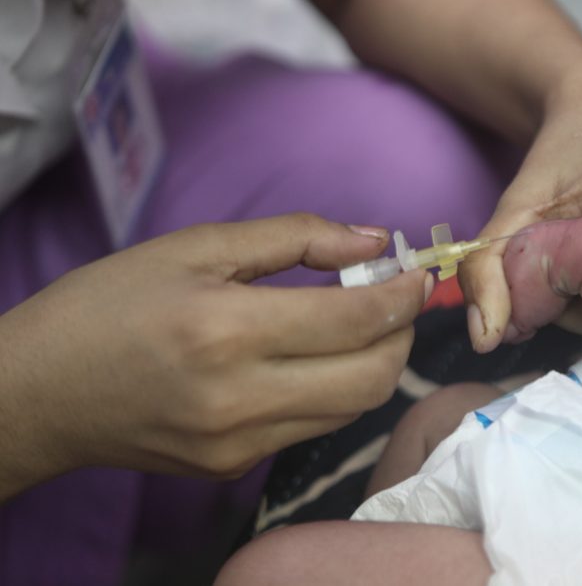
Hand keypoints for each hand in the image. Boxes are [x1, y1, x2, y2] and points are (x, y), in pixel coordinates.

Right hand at [0, 214, 429, 500]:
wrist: (38, 394)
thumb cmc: (109, 305)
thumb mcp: (195, 247)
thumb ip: (294, 237)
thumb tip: (373, 240)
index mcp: (227, 330)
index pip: (354, 322)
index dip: (403, 296)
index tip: (418, 275)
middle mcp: (240, 398)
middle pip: (372, 378)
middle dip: (402, 336)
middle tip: (395, 302)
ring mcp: (239, 443)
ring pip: (352, 410)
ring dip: (375, 365)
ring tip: (359, 326)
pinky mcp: (234, 468)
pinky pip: (312, 428)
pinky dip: (333, 390)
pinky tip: (313, 359)